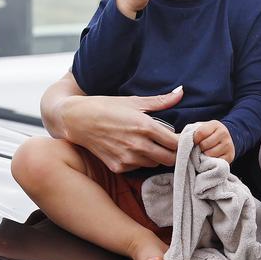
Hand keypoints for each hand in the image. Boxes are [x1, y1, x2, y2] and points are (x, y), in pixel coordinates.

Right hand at [50, 78, 182, 172]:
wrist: (76, 120)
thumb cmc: (105, 107)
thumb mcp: (134, 101)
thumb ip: (161, 101)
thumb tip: (181, 91)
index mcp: (145, 127)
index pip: (176, 143)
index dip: (183, 143)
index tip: (183, 139)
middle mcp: (138, 145)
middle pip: (170, 159)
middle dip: (173, 153)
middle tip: (170, 145)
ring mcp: (128, 158)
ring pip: (154, 164)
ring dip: (156, 157)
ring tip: (150, 145)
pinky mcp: (118, 167)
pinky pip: (138, 168)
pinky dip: (140, 161)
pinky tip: (133, 149)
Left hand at [192, 120, 234, 162]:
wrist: (224, 140)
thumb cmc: (207, 135)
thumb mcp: (201, 129)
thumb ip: (192, 132)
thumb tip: (180, 141)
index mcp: (215, 124)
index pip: (200, 133)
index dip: (194, 139)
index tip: (194, 142)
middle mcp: (224, 133)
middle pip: (204, 144)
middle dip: (199, 148)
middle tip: (200, 148)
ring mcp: (228, 145)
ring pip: (210, 154)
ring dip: (204, 156)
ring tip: (204, 153)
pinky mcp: (230, 156)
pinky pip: (216, 162)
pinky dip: (211, 162)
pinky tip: (210, 158)